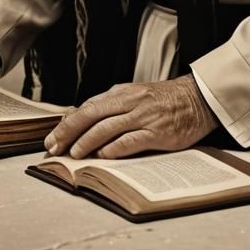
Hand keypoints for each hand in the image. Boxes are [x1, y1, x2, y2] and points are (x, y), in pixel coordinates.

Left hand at [44, 75, 216, 158]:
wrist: (197, 99)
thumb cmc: (163, 100)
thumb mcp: (134, 95)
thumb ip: (111, 105)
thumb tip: (81, 116)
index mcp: (122, 92)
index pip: (88, 106)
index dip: (67, 123)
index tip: (52, 138)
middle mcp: (130, 102)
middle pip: (92, 115)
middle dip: (69, 131)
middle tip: (53, 147)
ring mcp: (143, 116)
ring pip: (107, 127)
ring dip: (86, 141)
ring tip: (73, 154)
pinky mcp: (157, 132)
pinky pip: (130, 140)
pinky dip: (114, 148)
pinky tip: (103, 156)